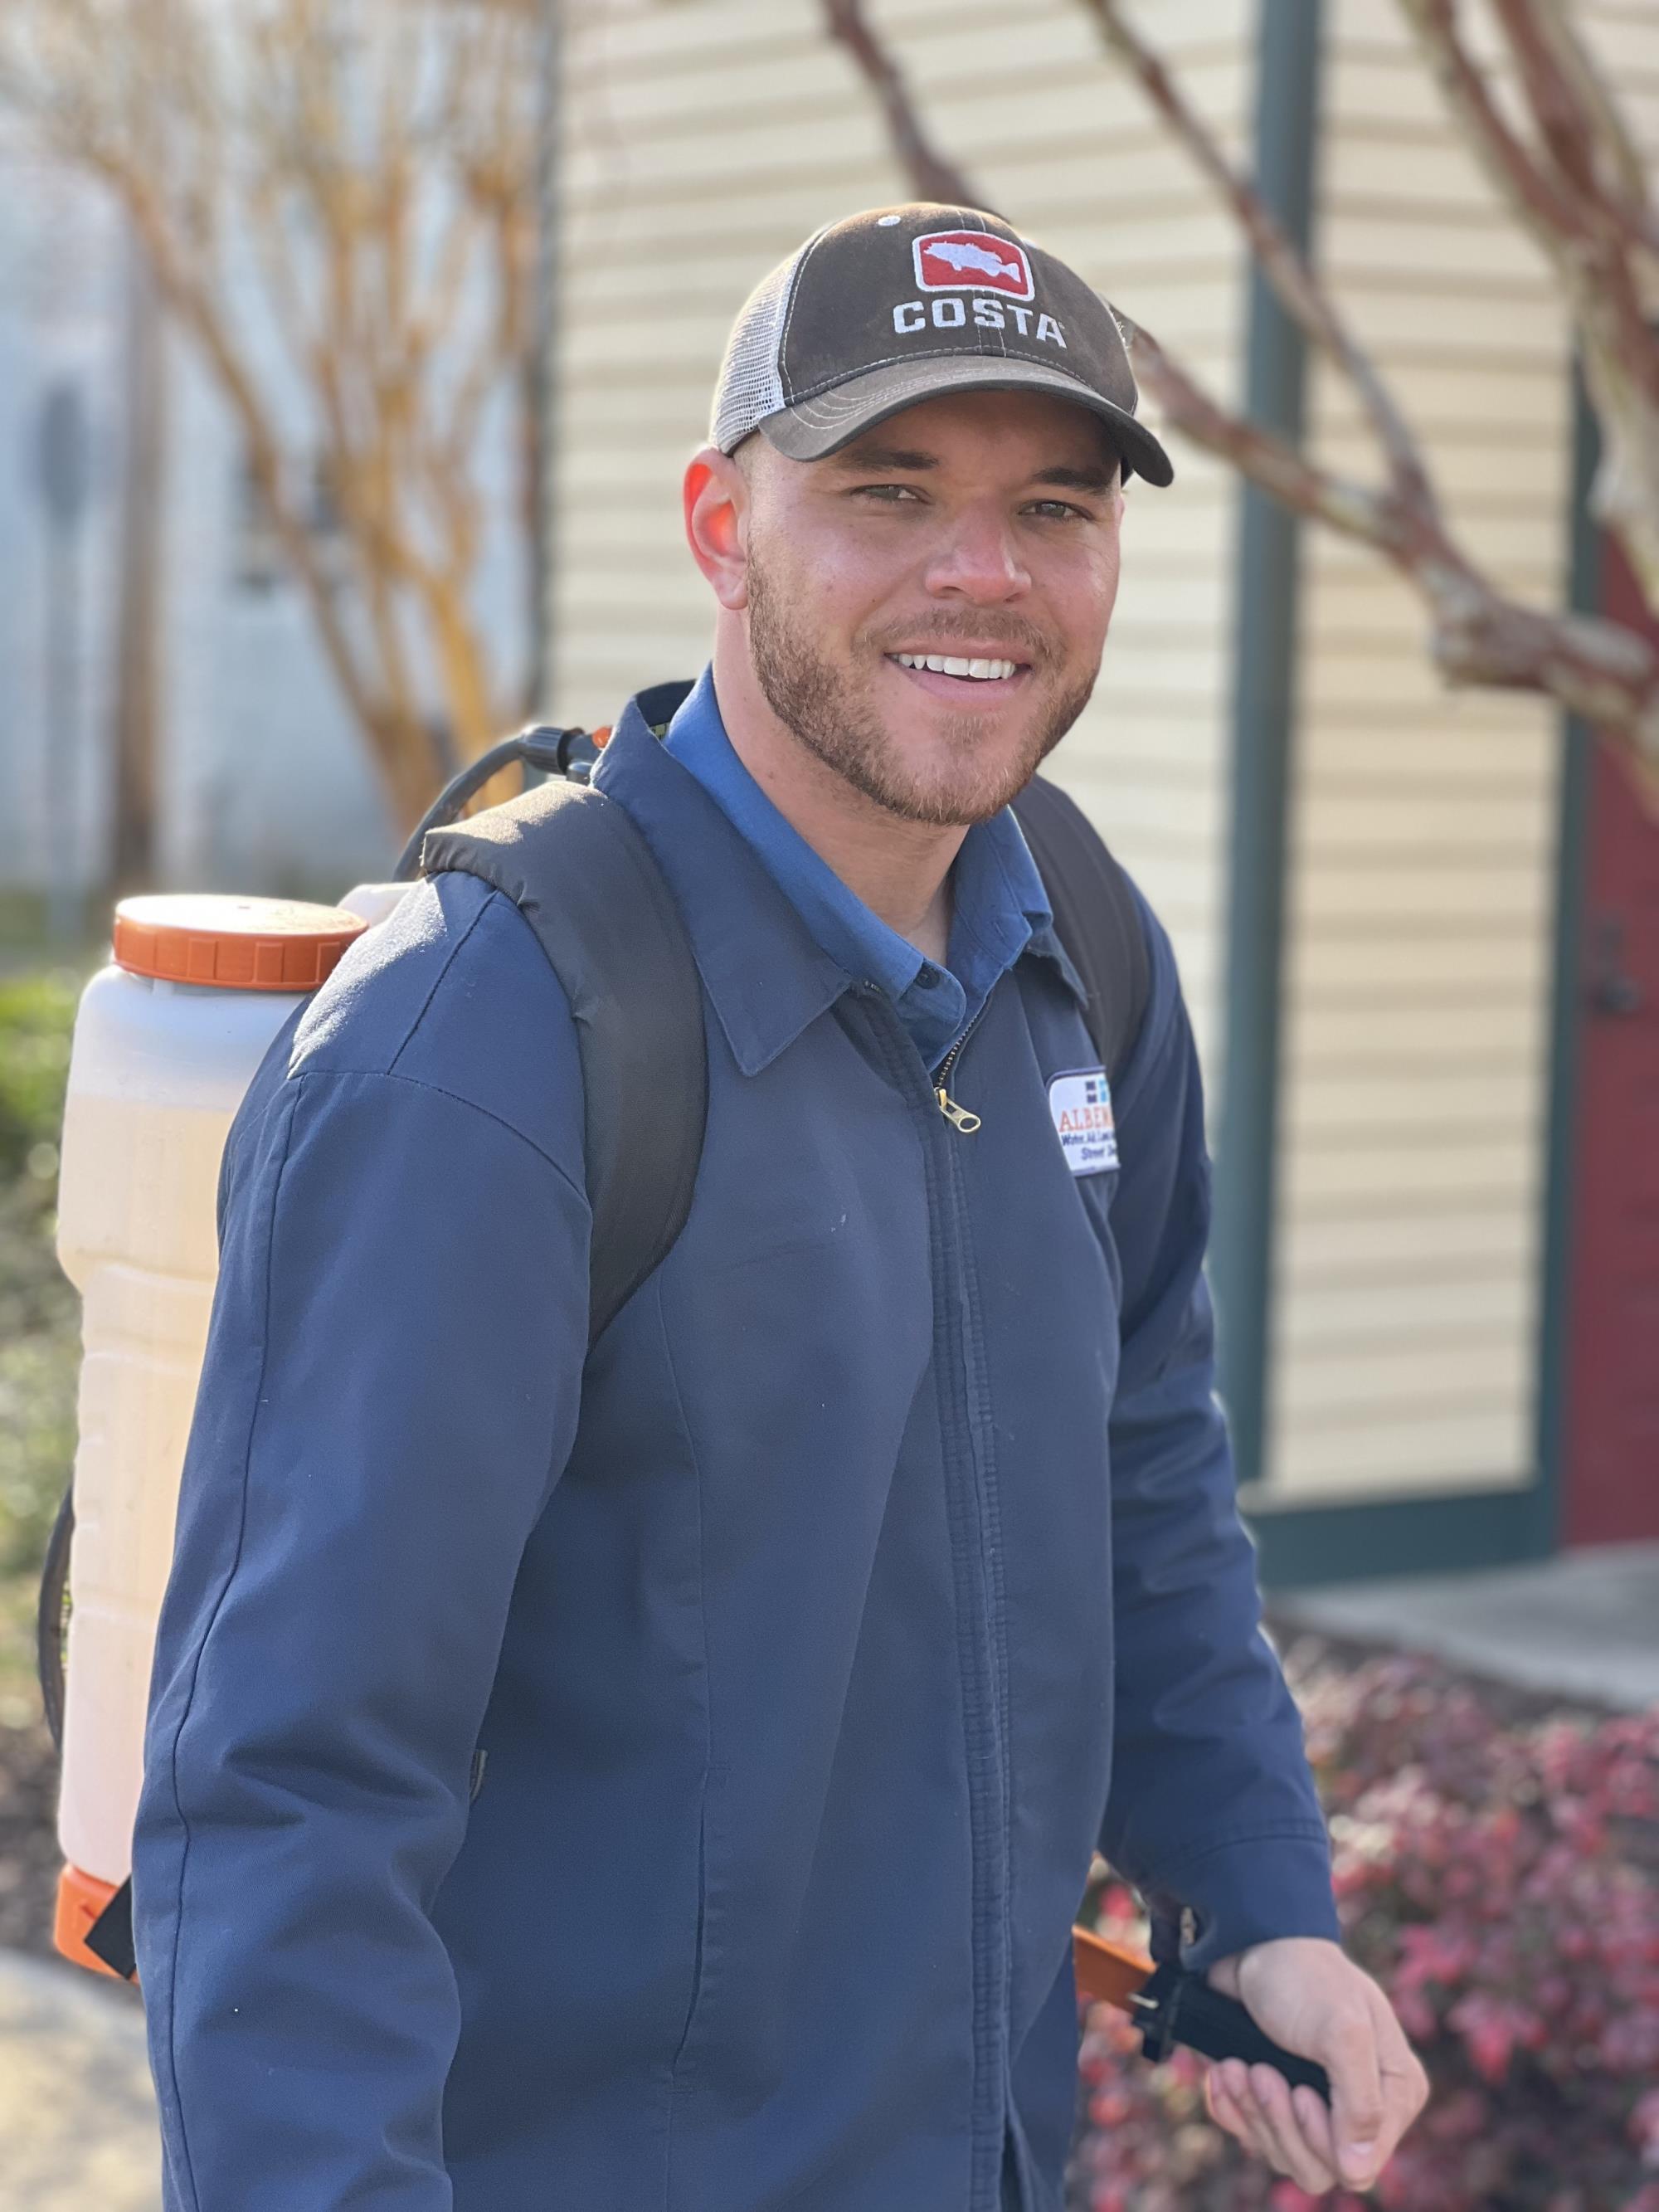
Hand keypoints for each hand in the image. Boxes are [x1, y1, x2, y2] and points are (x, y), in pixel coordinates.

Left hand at [1203, 1937, 1427, 2195]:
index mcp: (1394, 2091)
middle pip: (1317, 2166)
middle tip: (1259, 2072)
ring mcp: (1317, 2106)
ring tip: (1238, 2068)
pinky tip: (1225, 2072)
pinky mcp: (1277, 2100)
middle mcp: (1360, 2106)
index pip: (1362, 2163)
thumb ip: (1361, 2104)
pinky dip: (1231, 2107)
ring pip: (1281, 2153)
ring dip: (1252, 2110)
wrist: (1253, 1942)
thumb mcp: (1343, 2032)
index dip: (1323, 2141)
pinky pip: (1251, 2135)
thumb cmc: (1305, 1978)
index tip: (1298, 2093)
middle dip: (1279, 2122)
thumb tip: (1358, 2171)